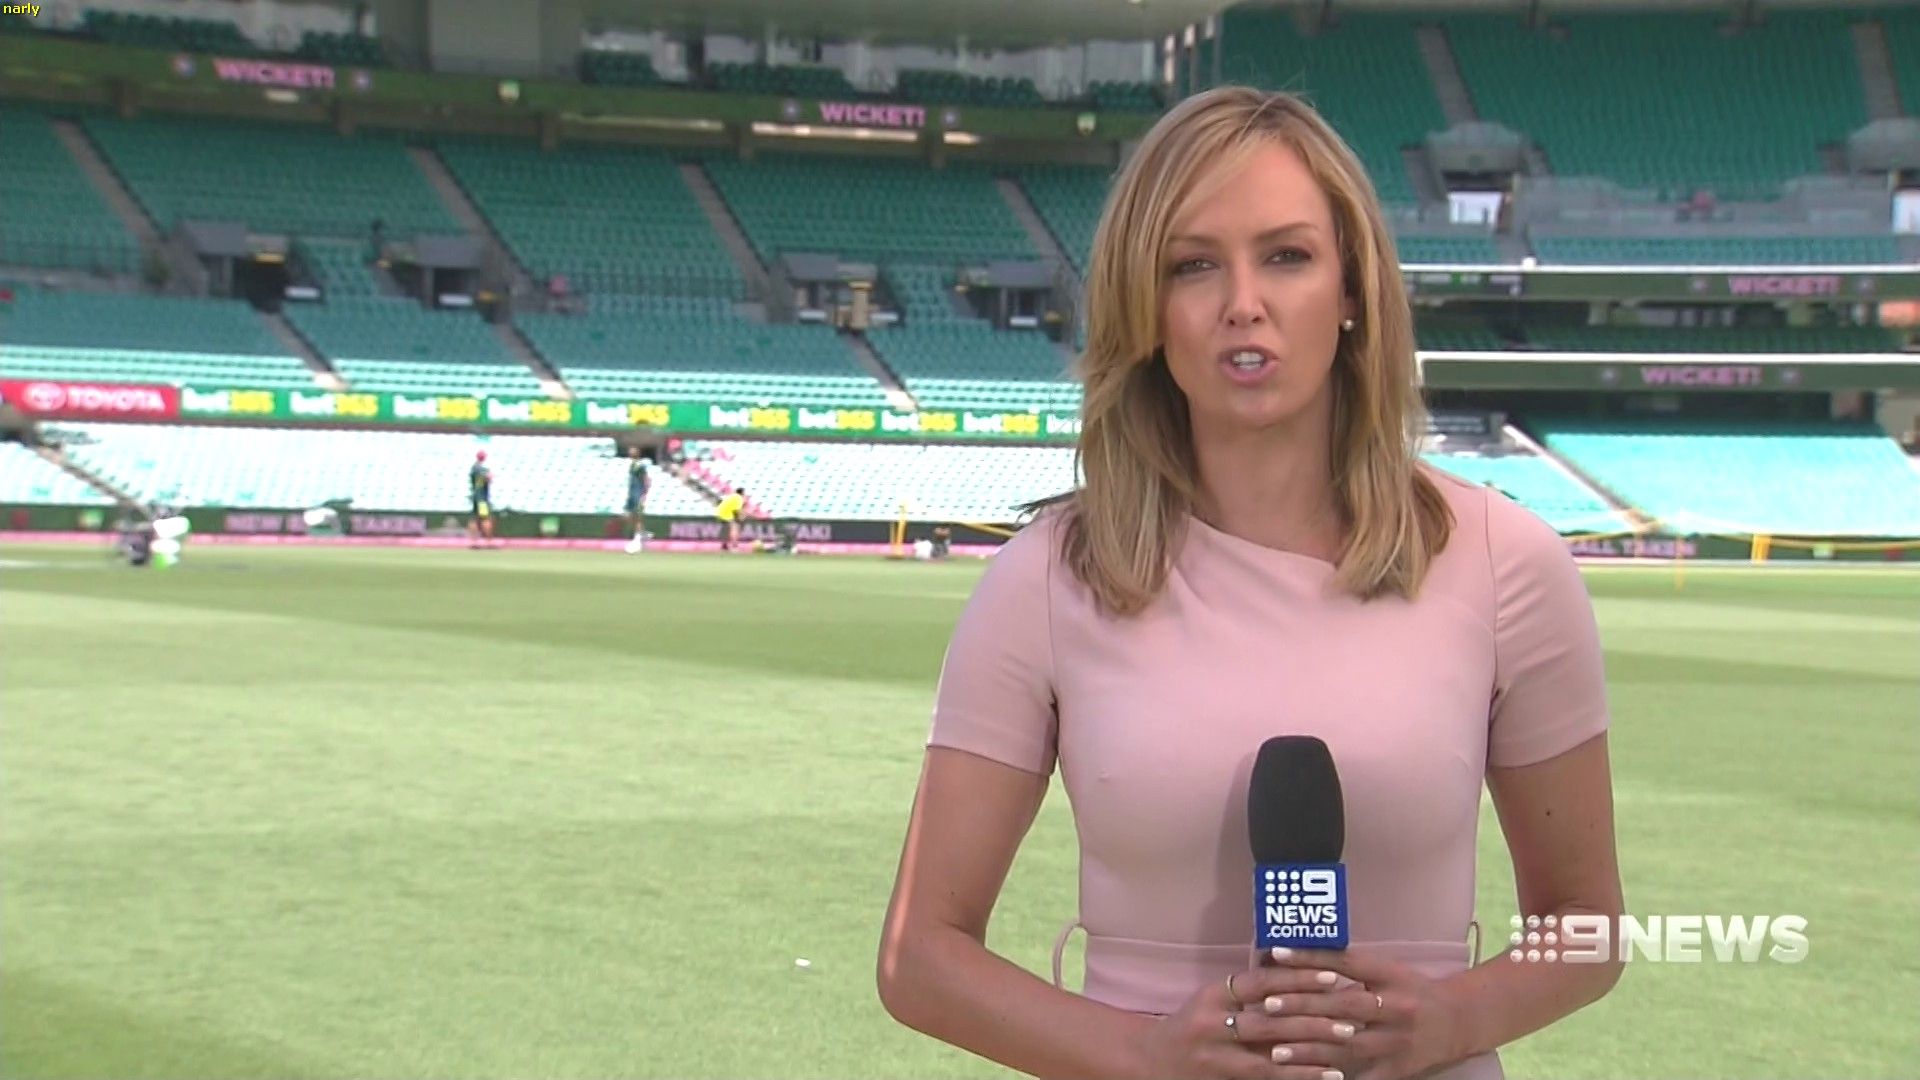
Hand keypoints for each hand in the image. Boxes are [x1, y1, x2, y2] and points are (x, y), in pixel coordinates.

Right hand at [1123, 960, 1362, 1079]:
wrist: (1152, 1062)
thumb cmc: (1192, 1025)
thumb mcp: (1212, 999)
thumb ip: (1247, 990)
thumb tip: (1299, 969)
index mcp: (1213, 994)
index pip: (1261, 981)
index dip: (1297, 977)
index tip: (1333, 975)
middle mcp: (1212, 1023)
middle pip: (1270, 1019)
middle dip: (1314, 1016)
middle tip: (1351, 1015)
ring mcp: (1217, 1056)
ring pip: (1272, 1052)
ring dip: (1313, 1048)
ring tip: (1347, 1042)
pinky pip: (1268, 1078)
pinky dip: (1299, 1075)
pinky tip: (1328, 1074)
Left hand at [1265, 947, 1465, 1079]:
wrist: (1457, 1022)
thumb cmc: (1410, 990)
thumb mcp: (1386, 970)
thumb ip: (1348, 965)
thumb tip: (1295, 955)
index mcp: (1390, 976)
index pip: (1348, 961)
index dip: (1312, 956)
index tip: (1277, 953)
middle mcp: (1396, 1008)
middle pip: (1345, 1006)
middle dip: (1304, 1006)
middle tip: (1268, 1006)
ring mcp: (1396, 1043)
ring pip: (1349, 1048)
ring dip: (1310, 1050)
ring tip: (1276, 1051)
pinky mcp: (1396, 1071)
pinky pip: (1360, 1078)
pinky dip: (1332, 1079)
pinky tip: (1306, 1079)